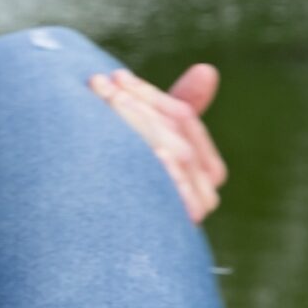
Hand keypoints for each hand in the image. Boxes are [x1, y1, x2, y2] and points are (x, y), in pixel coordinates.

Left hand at [90, 63, 230, 221]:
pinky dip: (153, 167)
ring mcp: (189, 213)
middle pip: (177, 132)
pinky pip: (167, 192)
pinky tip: (132, 150)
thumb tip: (208, 69)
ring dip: (133, 124)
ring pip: (171, 154)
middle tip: (99, 84)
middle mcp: (204, 194)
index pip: (185, 118)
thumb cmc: (129, 181)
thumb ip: (174, 108)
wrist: (102, 238)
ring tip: (102, 104)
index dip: (150, 95)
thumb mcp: (152, 140)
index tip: (116, 76)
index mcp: (207, 170)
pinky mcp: (172, 230)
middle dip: (136, 105)